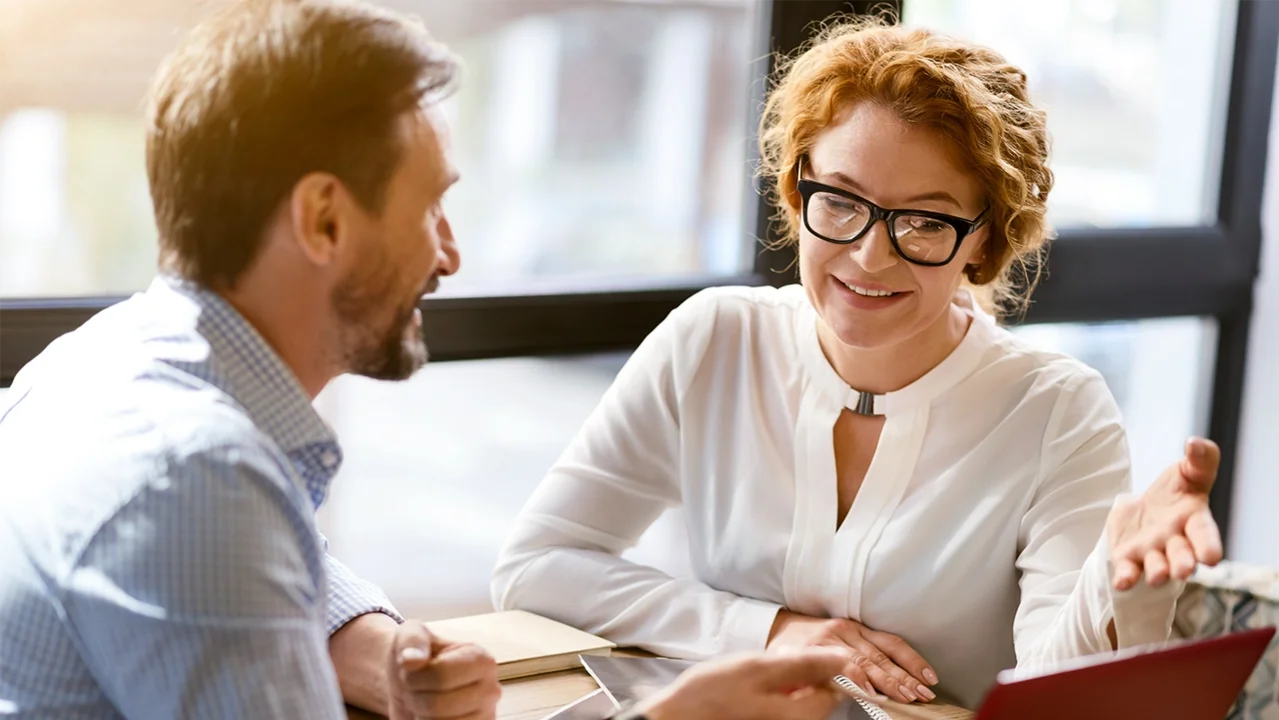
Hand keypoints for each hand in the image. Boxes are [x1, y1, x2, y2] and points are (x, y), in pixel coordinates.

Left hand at [387, 621, 500, 719]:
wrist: (416, 682)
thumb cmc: (419, 656)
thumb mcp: (411, 635)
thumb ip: (412, 641)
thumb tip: (411, 660)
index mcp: (482, 660)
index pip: (440, 676)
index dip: (415, 676)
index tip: (414, 670)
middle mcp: (491, 691)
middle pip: (436, 706)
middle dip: (415, 698)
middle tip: (418, 688)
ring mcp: (486, 717)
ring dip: (420, 715)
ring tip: (425, 701)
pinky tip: (432, 715)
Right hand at [635, 648, 847, 719]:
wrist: (674, 718)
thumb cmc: (711, 693)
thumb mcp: (757, 667)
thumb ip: (804, 663)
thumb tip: (843, 658)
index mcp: (800, 717)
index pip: (834, 691)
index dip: (818, 667)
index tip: (793, 656)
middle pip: (814, 700)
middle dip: (796, 677)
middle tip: (766, 665)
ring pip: (794, 704)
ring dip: (781, 686)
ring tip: (751, 678)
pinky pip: (777, 712)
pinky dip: (768, 699)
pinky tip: (746, 692)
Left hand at [766, 610, 936, 703]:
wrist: (781, 625)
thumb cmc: (785, 654)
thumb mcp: (789, 671)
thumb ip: (810, 684)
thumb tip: (832, 697)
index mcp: (817, 647)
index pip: (846, 663)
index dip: (862, 679)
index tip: (875, 694)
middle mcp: (837, 635)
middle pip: (871, 659)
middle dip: (896, 679)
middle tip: (915, 696)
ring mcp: (850, 629)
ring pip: (885, 650)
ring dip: (908, 670)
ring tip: (926, 686)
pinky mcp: (859, 626)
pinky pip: (888, 640)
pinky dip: (908, 656)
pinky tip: (923, 669)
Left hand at [1108, 437, 1223, 590]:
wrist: (1143, 509)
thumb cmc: (1175, 492)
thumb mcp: (1187, 472)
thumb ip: (1200, 461)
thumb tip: (1195, 443)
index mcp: (1193, 520)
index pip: (1204, 534)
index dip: (1209, 545)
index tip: (1212, 557)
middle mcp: (1175, 541)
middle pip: (1181, 556)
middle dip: (1183, 564)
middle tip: (1183, 571)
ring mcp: (1152, 552)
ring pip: (1156, 565)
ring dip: (1157, 571)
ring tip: (1157, 575)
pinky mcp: (1128, 557)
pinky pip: (1128, 570)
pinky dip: (1126, 577)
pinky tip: (1121, 582)